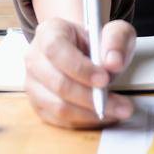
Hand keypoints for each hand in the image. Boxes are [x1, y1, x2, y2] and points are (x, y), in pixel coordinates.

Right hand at [23, 16, 138, 127]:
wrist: (85, 53)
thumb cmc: (97, 42)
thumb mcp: (115, 32)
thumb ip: (117, 40)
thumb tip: (113, 62)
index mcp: (48, 32)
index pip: (56, 50)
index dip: (80, 68)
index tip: (105, 79)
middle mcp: (35, 58)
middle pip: (58, 83)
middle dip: (91, 97)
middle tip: (120, 104)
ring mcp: (33, 84)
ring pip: (58, 106)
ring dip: (90, 113)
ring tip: (118, 111)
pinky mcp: (39, 105)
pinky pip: (60, 120)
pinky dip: (84, 121)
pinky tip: (105, 115)